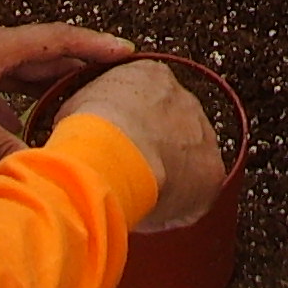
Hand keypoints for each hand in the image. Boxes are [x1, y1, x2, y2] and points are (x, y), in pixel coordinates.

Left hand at [0, 23, 135, 168]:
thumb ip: (1, 150)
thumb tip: (39, 173)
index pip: (59, 40)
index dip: (95, 45)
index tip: (127, 51)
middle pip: (43, 59)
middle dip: (77, 70)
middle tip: (111, 85)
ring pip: (17, 80)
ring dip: (43, 96)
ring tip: (70, 115)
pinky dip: (10, 115)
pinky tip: (14, 138)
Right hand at [59, 60, 227, 231]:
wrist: (113, 155)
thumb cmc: (90, 133)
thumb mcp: (75, 110)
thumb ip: (87, 112)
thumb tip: (77, 126)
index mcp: (151, 77)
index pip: (145, 102)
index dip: (130, 130)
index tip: (118, 148)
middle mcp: (184, 99)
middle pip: (170, 129)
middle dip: (152, 151)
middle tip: (129, 173)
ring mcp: (203, 133)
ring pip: (186, 158)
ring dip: (167, 176)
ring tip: (138, 194)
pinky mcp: (212, 170)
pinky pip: (198, 191)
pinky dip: (178, 204)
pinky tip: (155, 210)